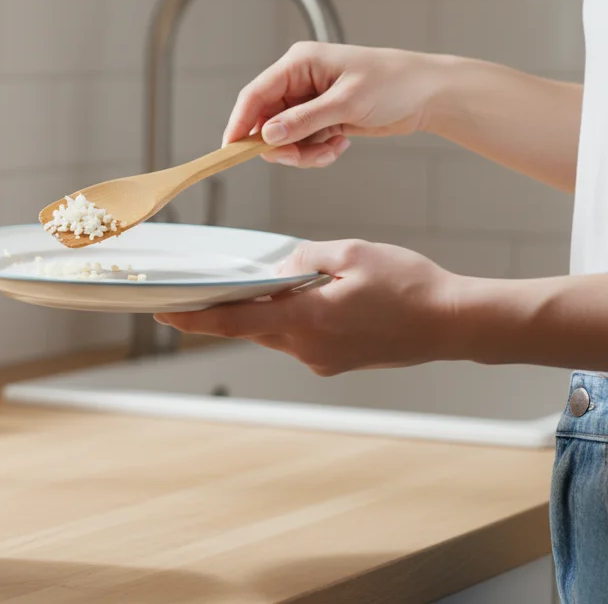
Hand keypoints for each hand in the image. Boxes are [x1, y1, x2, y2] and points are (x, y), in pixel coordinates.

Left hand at [155, 240, 461, 375]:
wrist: (454, 322)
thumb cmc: (408, 284)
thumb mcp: (349, 253)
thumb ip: (303, 259)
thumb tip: (280, 270)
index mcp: (303, 319)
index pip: (232, 321)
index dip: (193, 318)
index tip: (162, 314)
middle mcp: (306, 347)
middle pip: (251, 326)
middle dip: (228, 309)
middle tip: (203, 291)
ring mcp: (322, 360)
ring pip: (277, 332)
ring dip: (268, 311)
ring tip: (272, 284)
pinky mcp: (338, 363)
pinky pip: (302, 339)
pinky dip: (296, 319)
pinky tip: (313, 298)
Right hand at [227, 42, 449, 167]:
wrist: (430, 94)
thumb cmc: (395, 83)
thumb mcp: (346, 102)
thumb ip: (304, 120)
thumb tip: (268, 135)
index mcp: (300, 63)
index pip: (256, 94)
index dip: (240, 122)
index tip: (231, 148)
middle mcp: (300, 81)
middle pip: (266, 121)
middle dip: (281, 145)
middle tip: (298, 157)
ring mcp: (310, 101)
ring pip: (284, 137)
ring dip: (303, 152)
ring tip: (331, 150)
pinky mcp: (322, 118)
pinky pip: (303, 143)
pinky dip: (316, 152)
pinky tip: (340, 146)